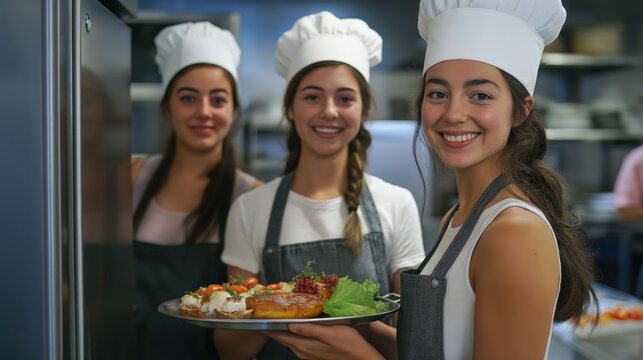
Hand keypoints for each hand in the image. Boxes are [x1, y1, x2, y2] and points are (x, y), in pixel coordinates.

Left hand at [264, 323, 384, 359]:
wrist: (361, 358)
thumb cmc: (348, 343)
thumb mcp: (330, 333)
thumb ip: (309, 329)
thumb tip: (290, 324)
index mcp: (304, 345)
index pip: (279, 335)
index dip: (268, 326)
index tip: (258, 316)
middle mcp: (302, 351)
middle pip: (282, 338)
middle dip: (272, 327)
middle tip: (264, 313)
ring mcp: (307, 354)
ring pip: (289, 340)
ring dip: (282, 330)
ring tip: (276, 316)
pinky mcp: (313, 353)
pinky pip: (297, 342)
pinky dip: (291, 334)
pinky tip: (294, 326)